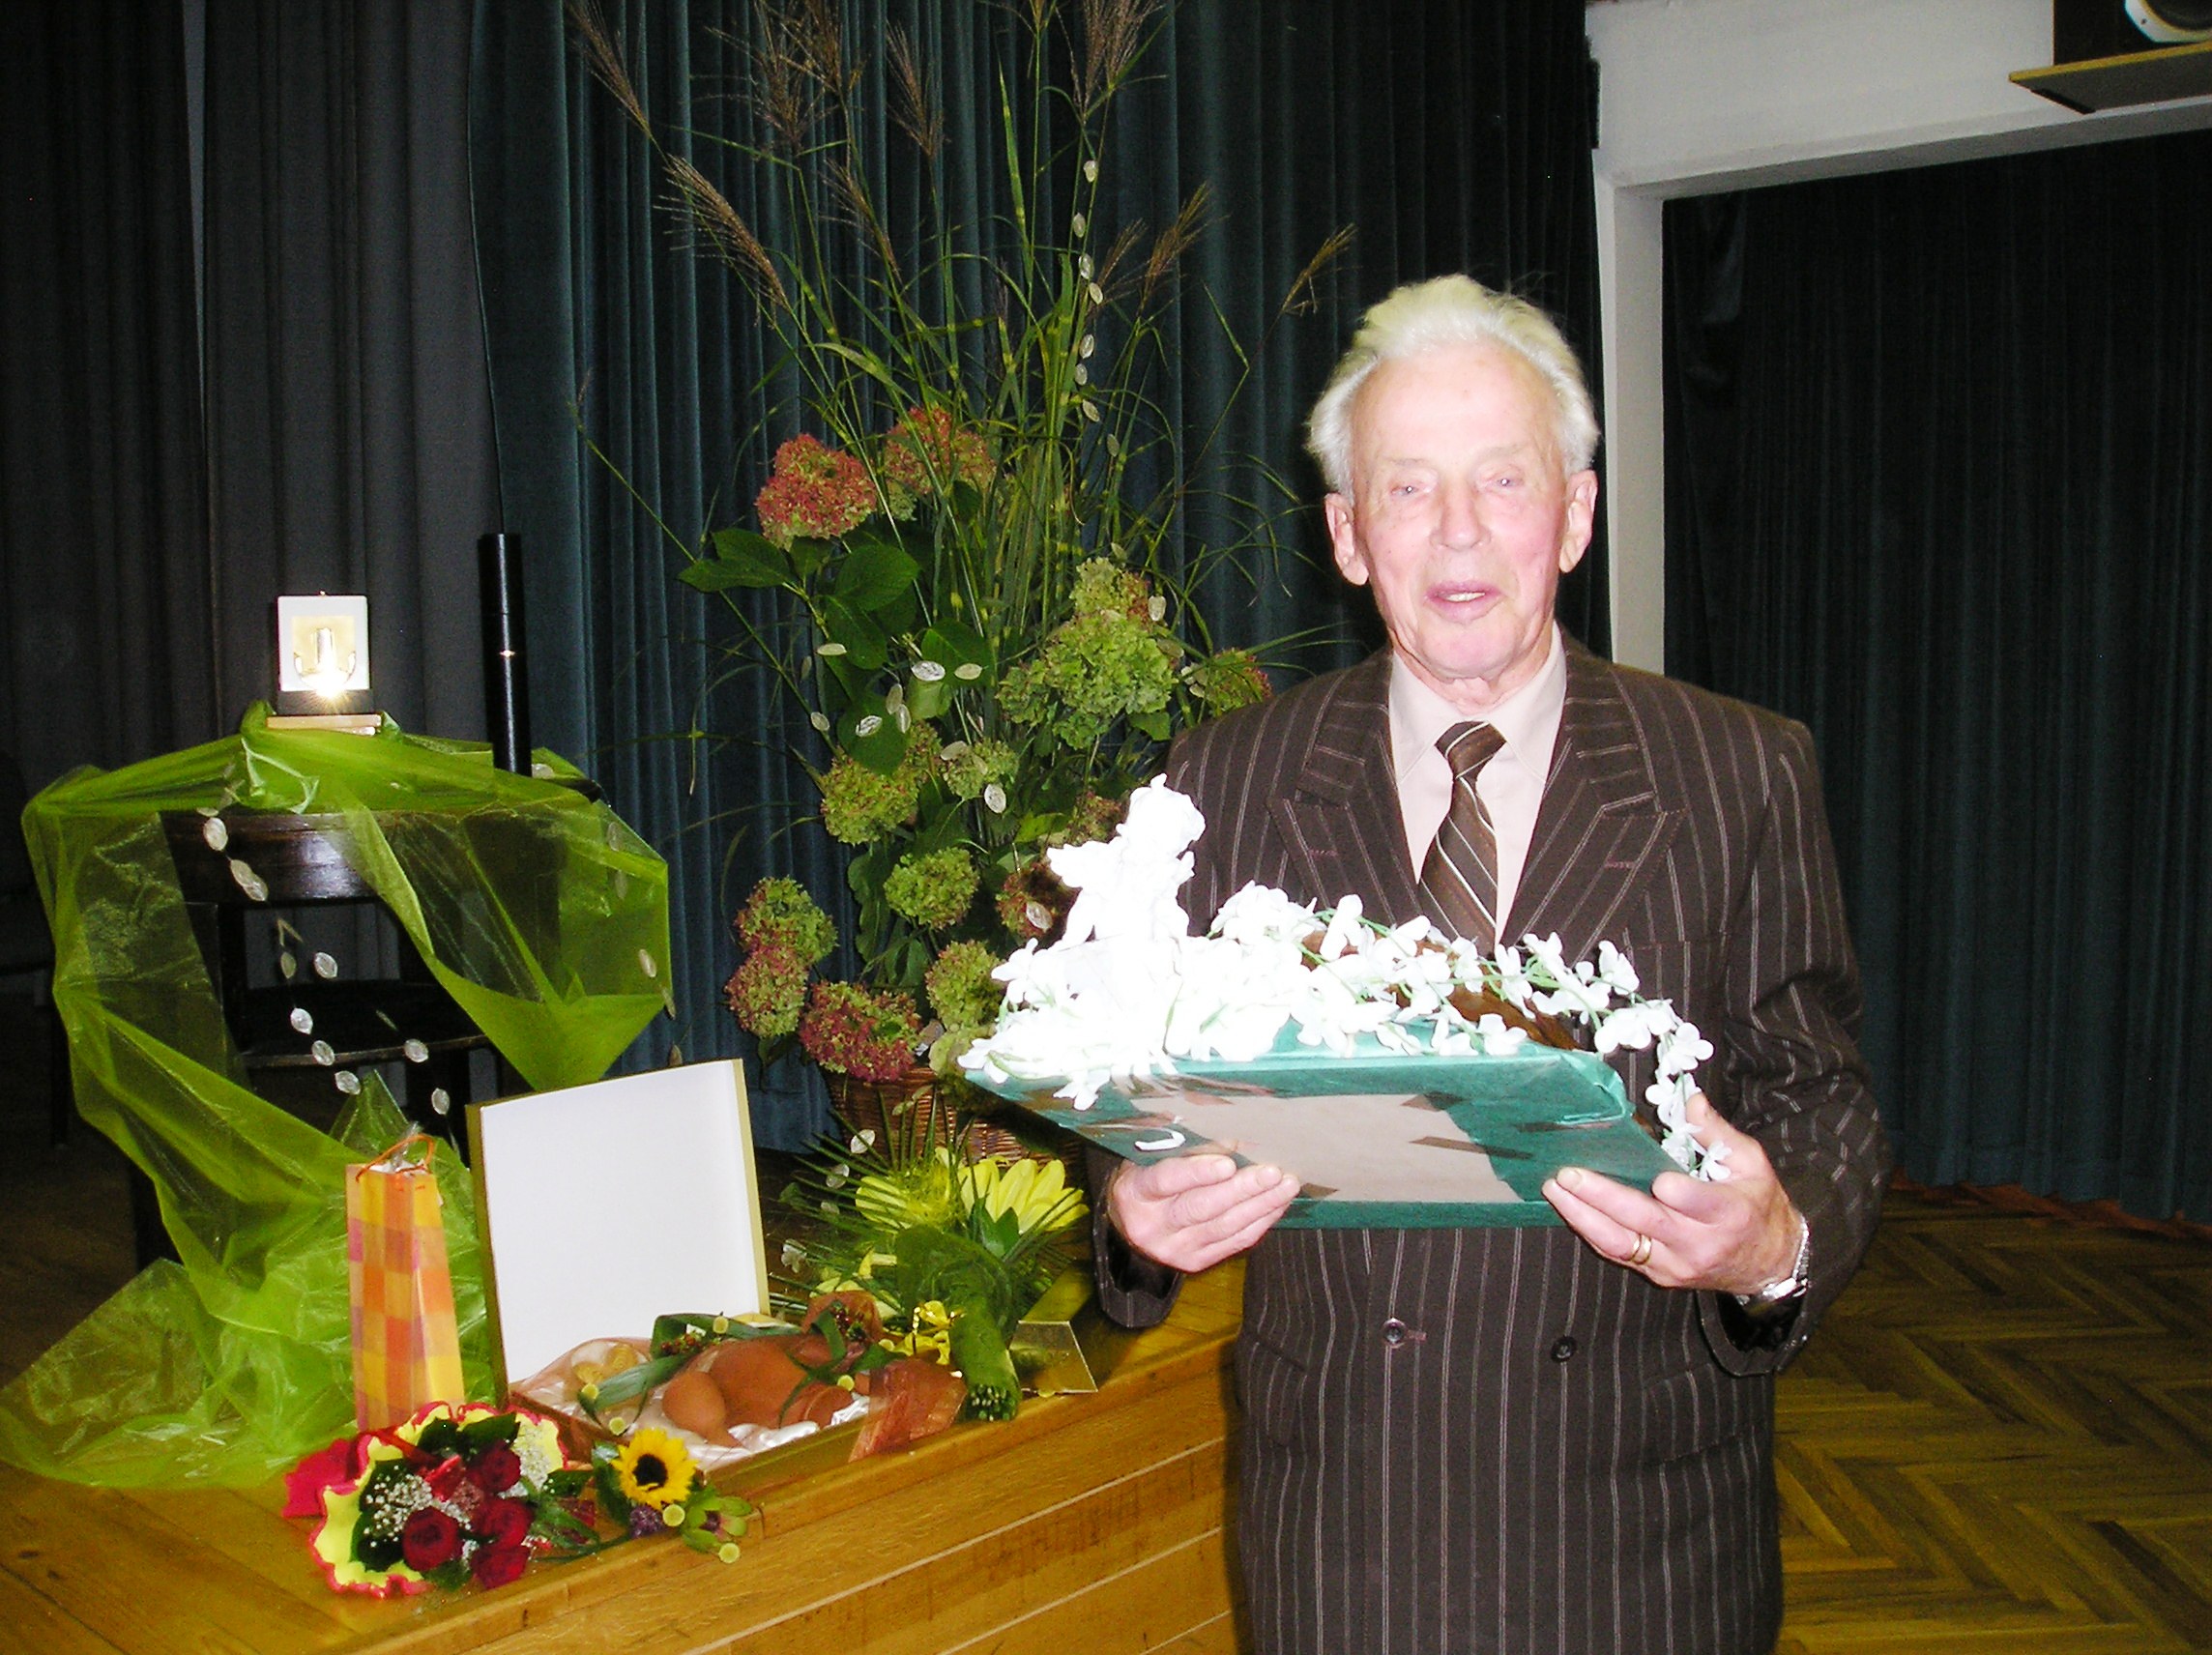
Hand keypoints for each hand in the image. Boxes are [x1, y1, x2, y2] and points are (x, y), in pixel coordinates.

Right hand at [1107, 1154, 1298, 1273]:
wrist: (1131, 1222)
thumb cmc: (1147, 1177)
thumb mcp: (1153, 1155)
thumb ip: (1186, 1144)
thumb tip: (1233, 1137)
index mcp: (1135, 1192)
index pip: (1167, 1181)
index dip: (1198, 1173)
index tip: (1228, 1164)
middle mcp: (1152, 1226)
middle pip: (1201, 1207)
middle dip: (1242, 1189)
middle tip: (1272, 1172)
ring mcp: (1175, 1248)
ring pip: (1224, 1226)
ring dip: (1260, 1205)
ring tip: (1286, 1185)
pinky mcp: (1195, 1261)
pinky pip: (1234, 1241)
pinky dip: (1260, 1221)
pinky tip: (1277, 1203)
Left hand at [1540, 1092, 1803, 1295]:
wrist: (1770, 1264)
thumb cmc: (1759, 1207)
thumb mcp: (1752, 1164)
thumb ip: (1718, 1132)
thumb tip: (1691, 1099)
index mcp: (1727, 1213)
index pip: (1691, 1202)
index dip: (1673, 1191)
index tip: (1657, 1178)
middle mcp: (1698, 1243)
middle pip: (1642, 1221)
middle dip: (1601, 1197)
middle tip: (1568, 1174)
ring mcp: (1675, 1263)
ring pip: (1621, 1244)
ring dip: (1583, 1217)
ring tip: (1555, 1190)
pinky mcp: (1660, 1274)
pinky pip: (1619, 1254)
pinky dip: (1592, 1231)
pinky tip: (1570, 1210)